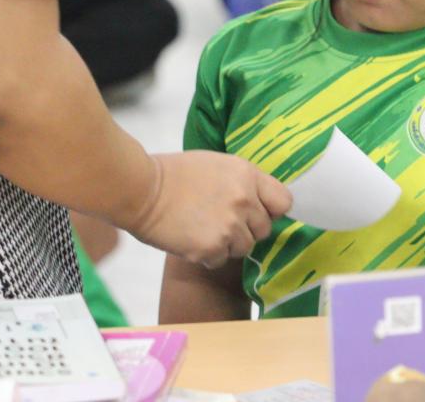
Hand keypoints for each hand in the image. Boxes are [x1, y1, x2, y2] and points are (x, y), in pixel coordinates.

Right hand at [122, 152, 291, 267]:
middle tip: (220, 222)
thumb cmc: (175, 173)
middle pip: (264, 228)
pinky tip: (191, 239)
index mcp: (248, 175)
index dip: (271, 210)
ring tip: (203, 229)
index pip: (283, 201)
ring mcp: (230, 226)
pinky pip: (221, 260)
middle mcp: (245, 200)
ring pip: (245, 247)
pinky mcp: (212, 247)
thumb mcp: (218, 165)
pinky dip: (207, 255)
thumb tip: (260, 202)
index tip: (258, 213)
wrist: (140, 189)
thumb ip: (243, 182)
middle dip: (246, 229)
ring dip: (228, 244)